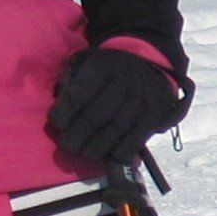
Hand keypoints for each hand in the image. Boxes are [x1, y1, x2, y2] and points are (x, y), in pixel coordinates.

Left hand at [47, 45, 185, 167]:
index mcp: (101, 67)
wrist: (151, 66)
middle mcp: (124, 82)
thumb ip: (69, 76)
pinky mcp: (158, 116)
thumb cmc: (109, 68)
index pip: (77, 96)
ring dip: (98, 148)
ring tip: (88, 153)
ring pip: (116, 130)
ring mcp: (144, 100)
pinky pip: (136, 140)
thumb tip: (61, 97)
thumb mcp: (84, 60)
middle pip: (96, 117)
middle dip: (78, 136)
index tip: (59, 125)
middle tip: (70, 146)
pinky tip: (111, 155)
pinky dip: (121, 152)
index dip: (64, 114)